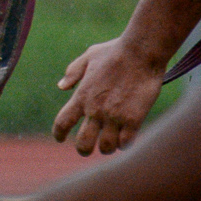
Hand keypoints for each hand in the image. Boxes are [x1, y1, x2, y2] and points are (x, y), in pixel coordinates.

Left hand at [52, 37, 164, 154]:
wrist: (141, 52)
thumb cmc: (115, 51)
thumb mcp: (89, 56)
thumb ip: (73, 72)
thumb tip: (61, 86)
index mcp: (82, 96)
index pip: (63, 121)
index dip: (59, 133)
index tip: (59, 138)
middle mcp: (95, 110)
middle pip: (83, 143)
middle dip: (84, 149)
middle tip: (87, 149)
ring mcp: (115, 116)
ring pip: (106, 147)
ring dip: (107, 147)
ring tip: (110, 143)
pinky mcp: (134, 119)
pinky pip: (126, 143)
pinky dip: (124, 143)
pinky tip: (126, 138)